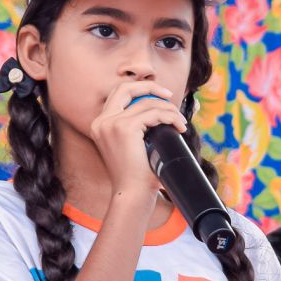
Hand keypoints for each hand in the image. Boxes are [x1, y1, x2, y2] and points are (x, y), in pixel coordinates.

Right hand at [89, 80, 187, 195]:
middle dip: (150, 87)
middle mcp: (101, 122)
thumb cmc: (136, 174)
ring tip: (180, 122)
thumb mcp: (131, 145)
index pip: (118, 94)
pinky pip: (153, 113)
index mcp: (100, 124)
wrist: (132, 193)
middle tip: (169, 96)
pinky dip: (170, 117)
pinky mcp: (125, 128)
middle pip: (125, 87)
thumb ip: (135, 126)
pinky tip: (178, 127)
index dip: (140, 90)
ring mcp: (111, 124)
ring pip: (146, 102)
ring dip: (169, 110)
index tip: (161, 97)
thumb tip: (157, 108)